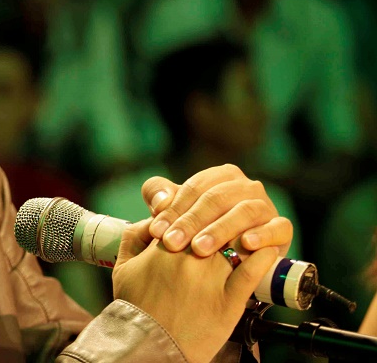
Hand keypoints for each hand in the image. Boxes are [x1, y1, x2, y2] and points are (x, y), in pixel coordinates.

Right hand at [113, 219, 279, 362]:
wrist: (149, 346)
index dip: (194, 214)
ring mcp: (211, 280)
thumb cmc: (135, 307)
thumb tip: (152, 219)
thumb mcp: (122, 267)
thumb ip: (134, 236)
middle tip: (228, 218)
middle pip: (213, 226)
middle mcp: (189, 258)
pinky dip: (262, 258)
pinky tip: (267, 248)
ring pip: (234, 245)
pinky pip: (251, 273)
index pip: (185, 216)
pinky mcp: (229, 301)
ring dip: (244, 234)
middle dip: (220, 220)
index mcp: (163, 247)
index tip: (201, 215)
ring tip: (253, 229)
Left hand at [141, 164, 292, 256]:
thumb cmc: (197, 230)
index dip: (173, 209)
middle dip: (191, 222)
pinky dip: (263, 234)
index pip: (194, 189)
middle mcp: (246, 186)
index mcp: (220, 176)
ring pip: (244, 212)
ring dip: (220, 230)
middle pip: (216, 199)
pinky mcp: (283, 228)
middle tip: (172, 243)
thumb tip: (159, 201)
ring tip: (199, 248)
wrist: (229, 263)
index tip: (156, 231)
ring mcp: (266, 206)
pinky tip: (246, 244)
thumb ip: (158, 195)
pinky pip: (278, 227)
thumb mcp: (175, 211)